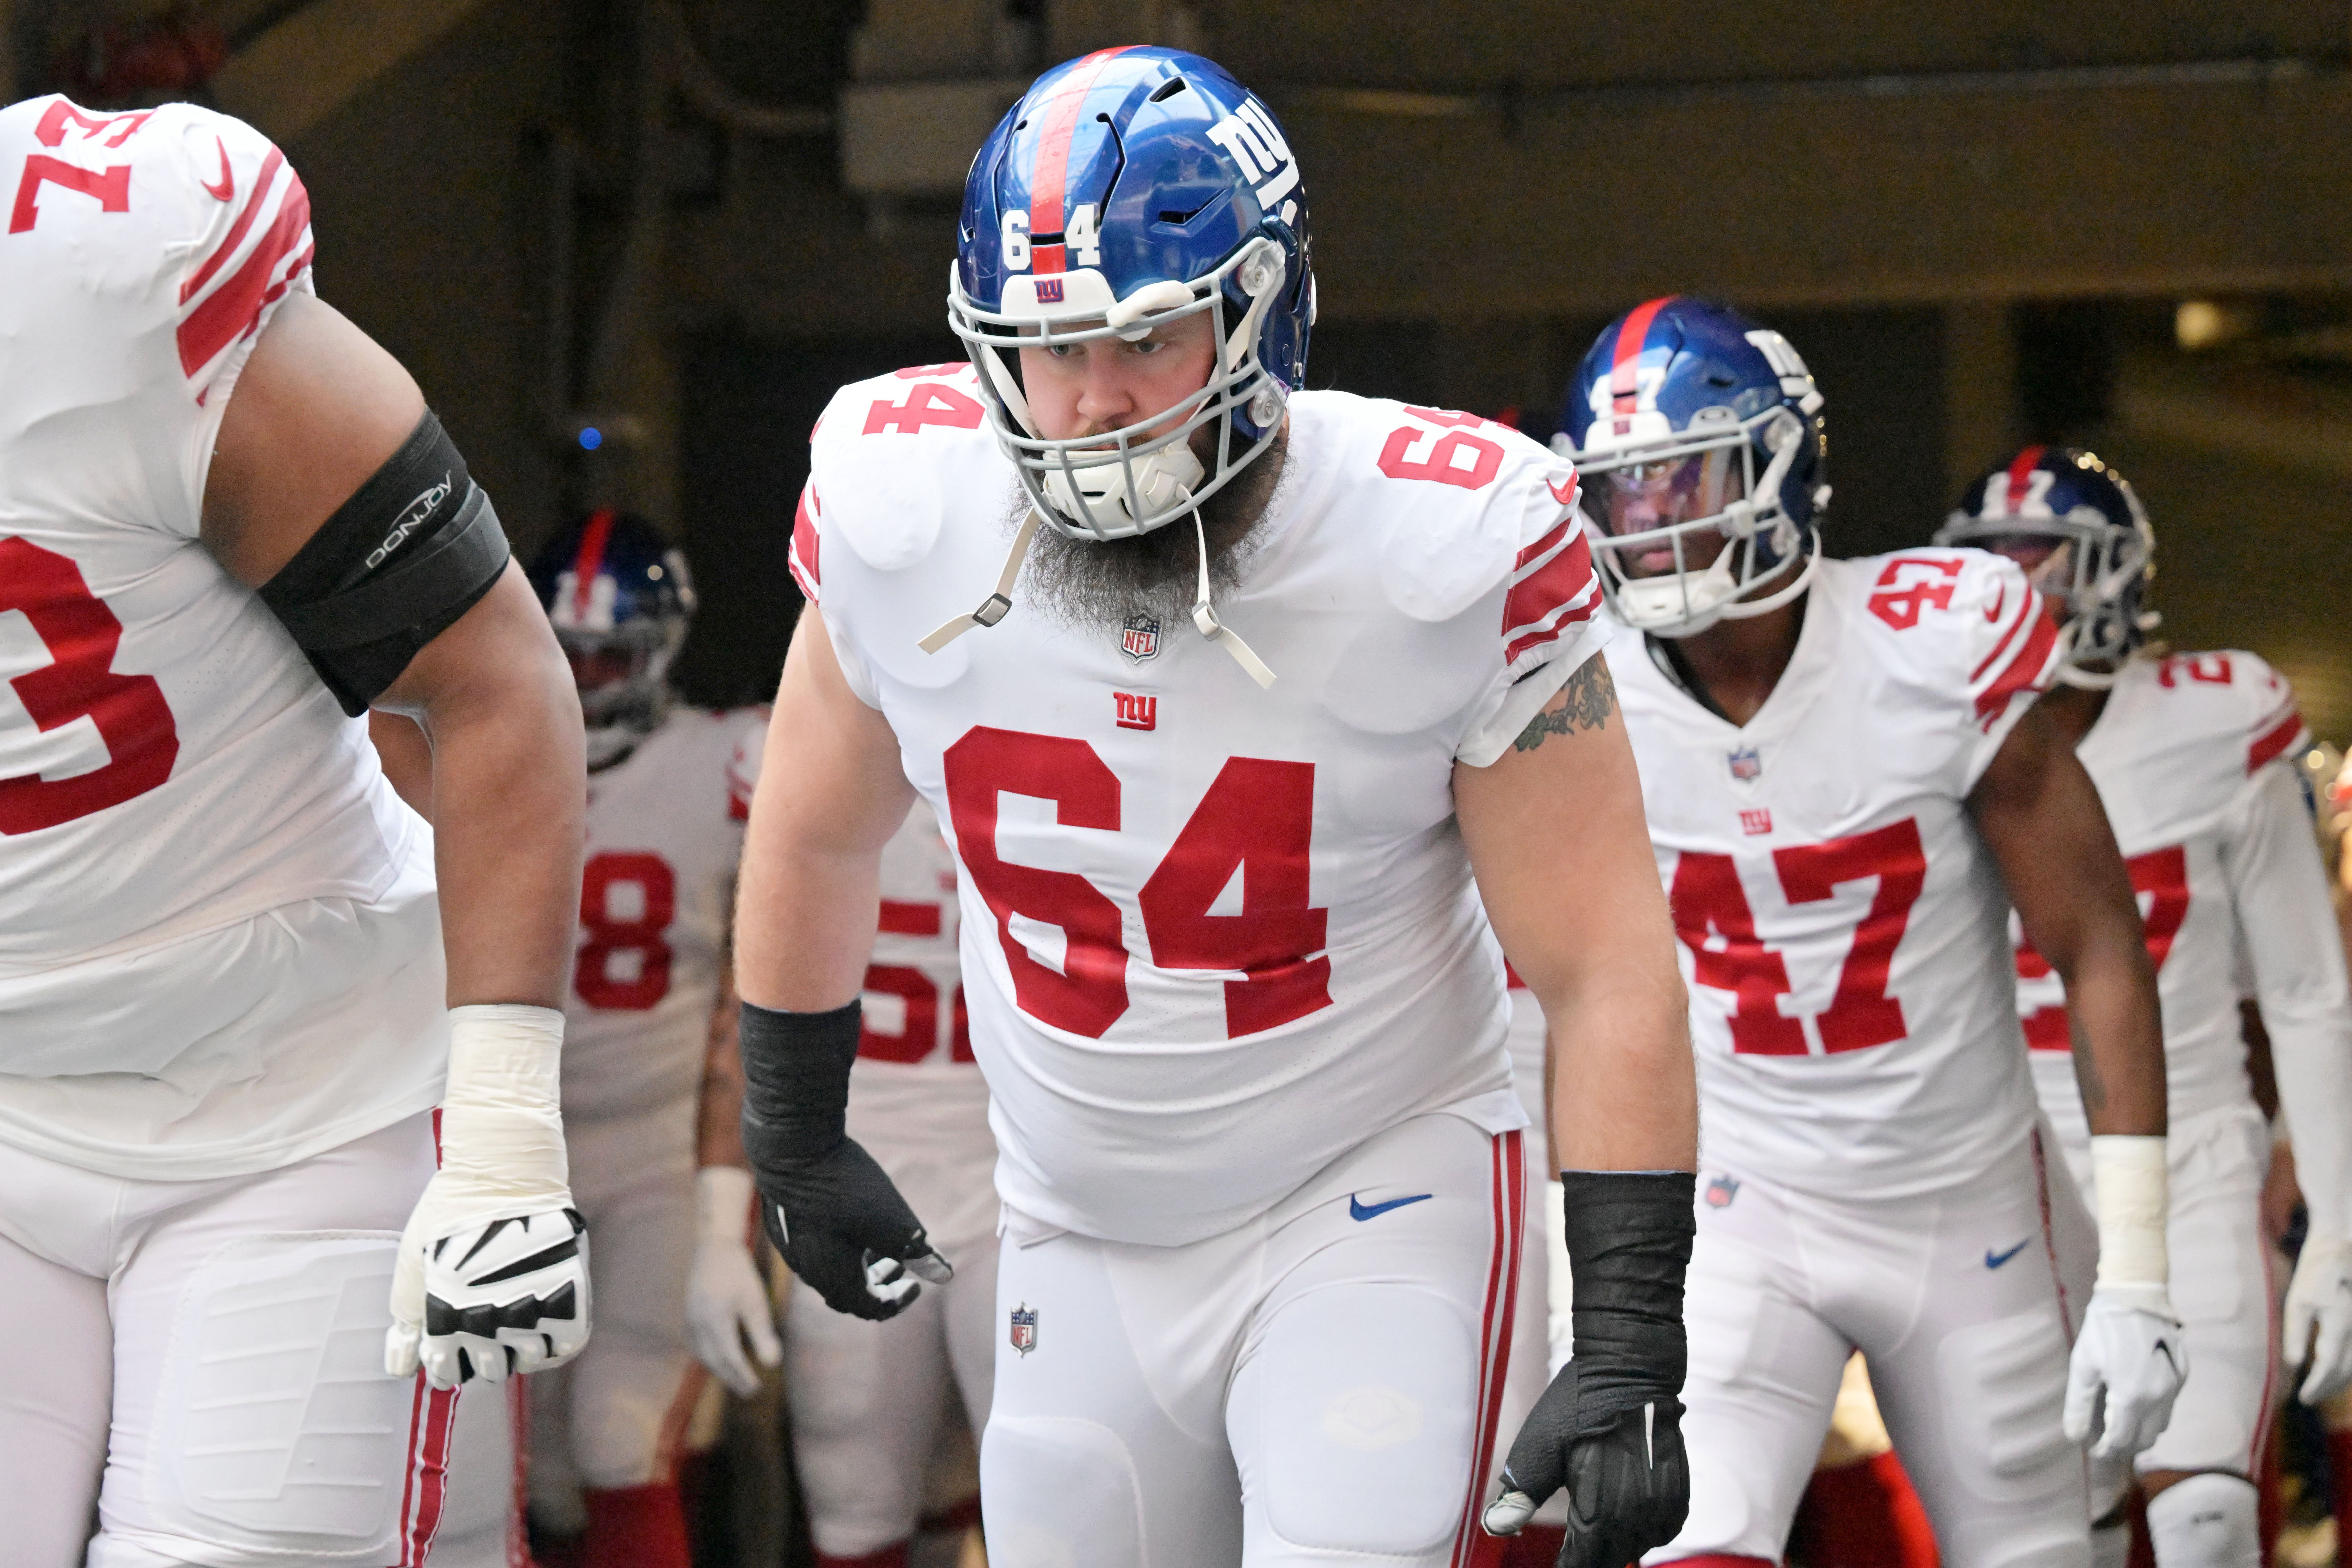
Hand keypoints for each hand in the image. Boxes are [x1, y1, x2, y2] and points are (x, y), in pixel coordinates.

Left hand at [387, 1201, 590, 1388]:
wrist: (506, 1174)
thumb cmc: (450, 1213)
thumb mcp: (415, 1266)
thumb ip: (407, 1320)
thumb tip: (401, 1369)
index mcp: (446, 1320)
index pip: (446, 1373)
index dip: (446, 1363)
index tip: (451, 1346)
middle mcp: (489, 1326)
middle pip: (488, 1371)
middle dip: (481, 1355)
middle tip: (485, 1328)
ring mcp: (532, 1314)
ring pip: (526, 1362)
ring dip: (518, 1349)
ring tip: (515, 1322)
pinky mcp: (568, 1300)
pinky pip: (563, 1348)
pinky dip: (552, 1344)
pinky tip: (541, 1325)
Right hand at [688, 1167, 782, 1395]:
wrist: (714, 1248)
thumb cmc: (739, 1273)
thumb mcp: (755, 1300)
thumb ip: (762, 1332)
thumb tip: (773, 1364)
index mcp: (715, 1319)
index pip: (729, 1357)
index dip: (742, 1376)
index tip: (757, 1388)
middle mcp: (697, 1323)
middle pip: (714, 1361)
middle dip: (732, 1378)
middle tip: (750, 1391)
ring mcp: (689, 1321)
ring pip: (704, 1355)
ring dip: (721, 1370)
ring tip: (739, 1381)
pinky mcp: (688, 1317)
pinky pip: (698, 1345)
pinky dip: (711, 1357)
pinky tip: (723, 1361)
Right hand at [754, 1136, 948, 1320]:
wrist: (792, 1149)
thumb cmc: (846, 1189)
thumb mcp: (893, 1222)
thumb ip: (917, 1252)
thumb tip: (944, 1275)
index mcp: (836, 1279)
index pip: (871, 1308)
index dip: (897, 1301)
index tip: (916, 1284)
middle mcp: (808, 1271)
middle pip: (848, 1293)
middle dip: (879, 1283)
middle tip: (900, 1265)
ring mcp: (791, 1248)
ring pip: (830, 1269)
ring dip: (859, 1263)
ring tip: (880, 1242)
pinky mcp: (783, 1224)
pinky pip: (815, 1248)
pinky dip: (839, 1246)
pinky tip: (851, 1219)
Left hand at [1483, 1363, 1688, 1567]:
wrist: (1630, 1371)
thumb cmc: (1578, 1406)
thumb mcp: (1540, 1449)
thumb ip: (1521, 1496)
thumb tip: (1495, 1526)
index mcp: (1598, 1511)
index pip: (1582, 1562)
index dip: (1569, 1565)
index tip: (1560, 1563)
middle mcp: (1635, 1517)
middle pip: (1612, 1559)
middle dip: (1591, 1557)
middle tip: (1574, 1550)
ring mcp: (1661, 1506)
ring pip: (1638, 1547)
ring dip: (1617, 1546)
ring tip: (1597, 1535)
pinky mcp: (1678, 1492)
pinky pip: (1663, 1531)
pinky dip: (1645, 1532)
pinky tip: (1629, 1520)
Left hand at [2065, 1284, 2185, 1458]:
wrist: (2134, 1295)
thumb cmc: (2102, 1330)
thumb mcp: (2083, 1365)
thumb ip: (2079, 1404)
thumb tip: (2075, 1437)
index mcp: (2132, 1396)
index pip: (2122, 1440)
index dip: (2106, 1449)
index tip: (2094, 1450)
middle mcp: (2159, 1396)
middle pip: (2146, 1438)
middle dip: (2126, 1444)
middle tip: (2106, 1439)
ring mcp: (2175, 1385)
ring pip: (2162, 1424)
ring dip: (2143, 1430)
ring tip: (2121, 1423)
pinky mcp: (2183, 1374)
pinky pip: (2170, 1404)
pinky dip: (2155, 1411)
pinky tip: (2137, 1401)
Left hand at [2286, 1235, 2351, 1403]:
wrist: (2341, 1249)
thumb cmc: (2313, 1272)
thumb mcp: (2297, 1300)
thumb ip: (2295, 1333)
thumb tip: (2292, 1365)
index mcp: (2337, 1323)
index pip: (2329, 1366)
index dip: (2317, 1385)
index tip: (2303, 1399)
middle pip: (2346, 1370)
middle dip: (2327, 1387)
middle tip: (2308, 1398)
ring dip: (2340, 1381)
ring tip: (2320, 1389)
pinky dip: (2349, 1368)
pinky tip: (2336, 1371)